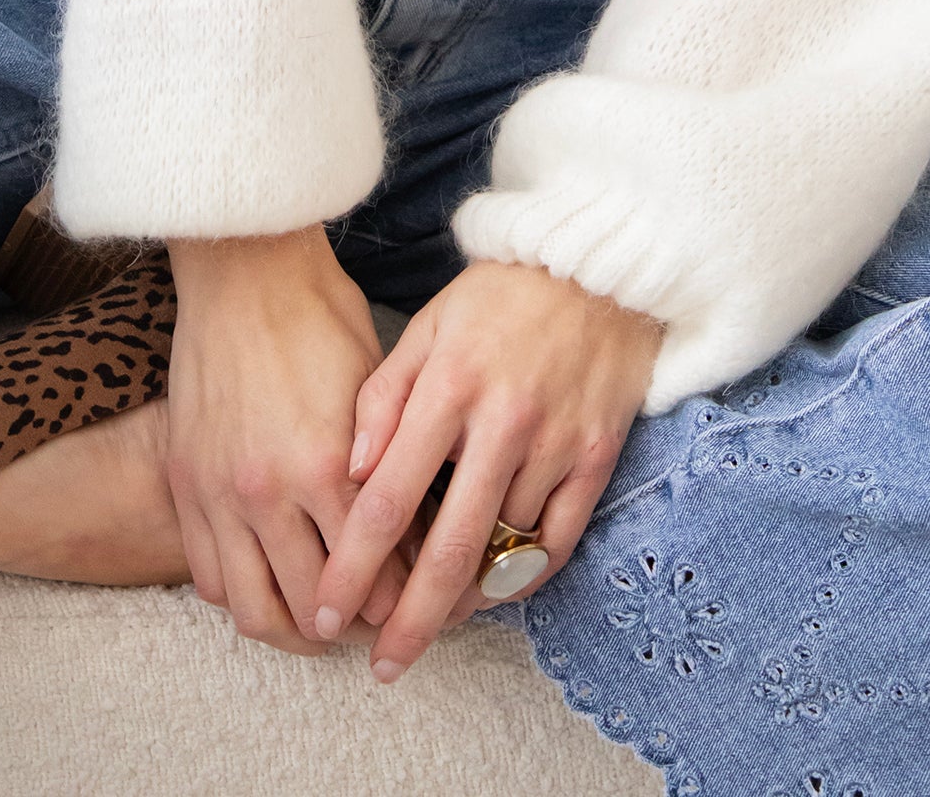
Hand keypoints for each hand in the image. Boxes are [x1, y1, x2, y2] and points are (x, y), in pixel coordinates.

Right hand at [164, 225, 410, 653]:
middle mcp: (269, 491)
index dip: (403, 600)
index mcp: (326, 465)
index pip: (376, 572)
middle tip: (377, 626)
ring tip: (320, 625)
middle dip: (355, 628)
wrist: (243, 270)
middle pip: (316, 607)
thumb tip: (418, 529)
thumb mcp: (375, 387)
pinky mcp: (186, 485)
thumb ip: (391, 465)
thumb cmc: (320, 316)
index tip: (420, 604)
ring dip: (294, 631)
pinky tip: (269, 585)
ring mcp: (220, 494)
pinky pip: (209, 578)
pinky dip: (242, 597)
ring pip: (256, 611)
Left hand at [311, 258, 660, 679]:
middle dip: (409, 621)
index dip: (353, 567)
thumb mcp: (427, 327)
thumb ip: (382, 397)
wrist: (601, 265)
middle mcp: (503, 423)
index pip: (387, 500)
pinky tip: (496, 592)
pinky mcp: (598, 457)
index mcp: (449, 388)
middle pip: (449, 551)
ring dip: (466, 599)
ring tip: (434, 623)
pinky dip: (524, 576)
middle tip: (382, 665)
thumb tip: (348, 472)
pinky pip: (558, 541)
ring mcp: (556, 444)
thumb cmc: (500, 298)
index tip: (329, 611)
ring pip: (504, 551)